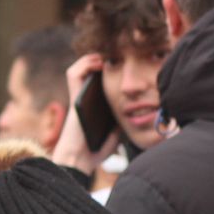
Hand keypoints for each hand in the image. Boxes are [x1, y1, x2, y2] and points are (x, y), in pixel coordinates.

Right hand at [50, 52, 116, 173]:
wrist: (82, 159)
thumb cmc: (97, 148)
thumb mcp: (117, 128)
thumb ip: (124, 116)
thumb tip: (141, 108)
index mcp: (94, 101)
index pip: (100, 78)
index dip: (110, 67)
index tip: (124, 62)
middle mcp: (84, 95)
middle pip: (90, 69)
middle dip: (103, 59)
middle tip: (118, 55)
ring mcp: (78, 95)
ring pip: (80, 67)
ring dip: (92, 58)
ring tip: (107, 57)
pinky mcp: (73, 97)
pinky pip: (73, 73)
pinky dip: (84, 64)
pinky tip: (100, 63)